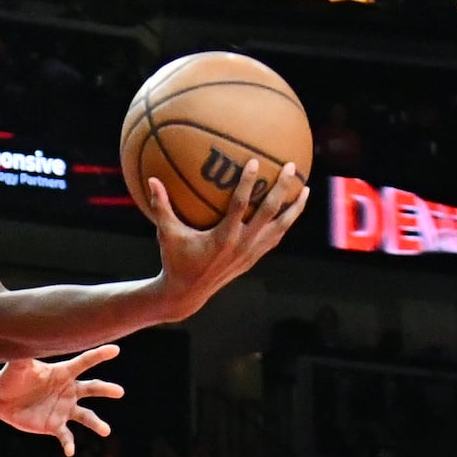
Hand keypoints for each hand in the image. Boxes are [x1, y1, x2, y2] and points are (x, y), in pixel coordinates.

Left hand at [0, 346, 122, 456]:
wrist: (1, 399)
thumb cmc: (11, 378)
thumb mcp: (18, 366)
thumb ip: (24, 357)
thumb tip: (25, 343)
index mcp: (63, 373)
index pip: (84, 362)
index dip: (99, 355)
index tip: (115, 350)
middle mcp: (69, 390)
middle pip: (92, 388)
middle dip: (105, 390)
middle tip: (119, 392)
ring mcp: (64, 409)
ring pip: (86, 416)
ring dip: (96, 424)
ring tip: (106, 430)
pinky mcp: (55, 425)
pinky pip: (66, 436)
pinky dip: (69, 444)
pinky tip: (70, 451)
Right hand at [133, 158, 307, 307]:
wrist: (187, 294)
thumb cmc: (175, 260)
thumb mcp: (167, 234)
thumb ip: (161, 206)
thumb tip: (151, 179)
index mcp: (223, 237)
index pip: (240, 205)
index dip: (248, 183)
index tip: (255, 162)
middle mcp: (242, 245)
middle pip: (270, 213)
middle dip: (282, 189)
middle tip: (292, 167)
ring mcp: (251, 253)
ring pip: (281, 228)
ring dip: (294, 208)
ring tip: (305, 190)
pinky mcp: (254, 259)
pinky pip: (275, 237)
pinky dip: (286, 222)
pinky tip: (290, 210)